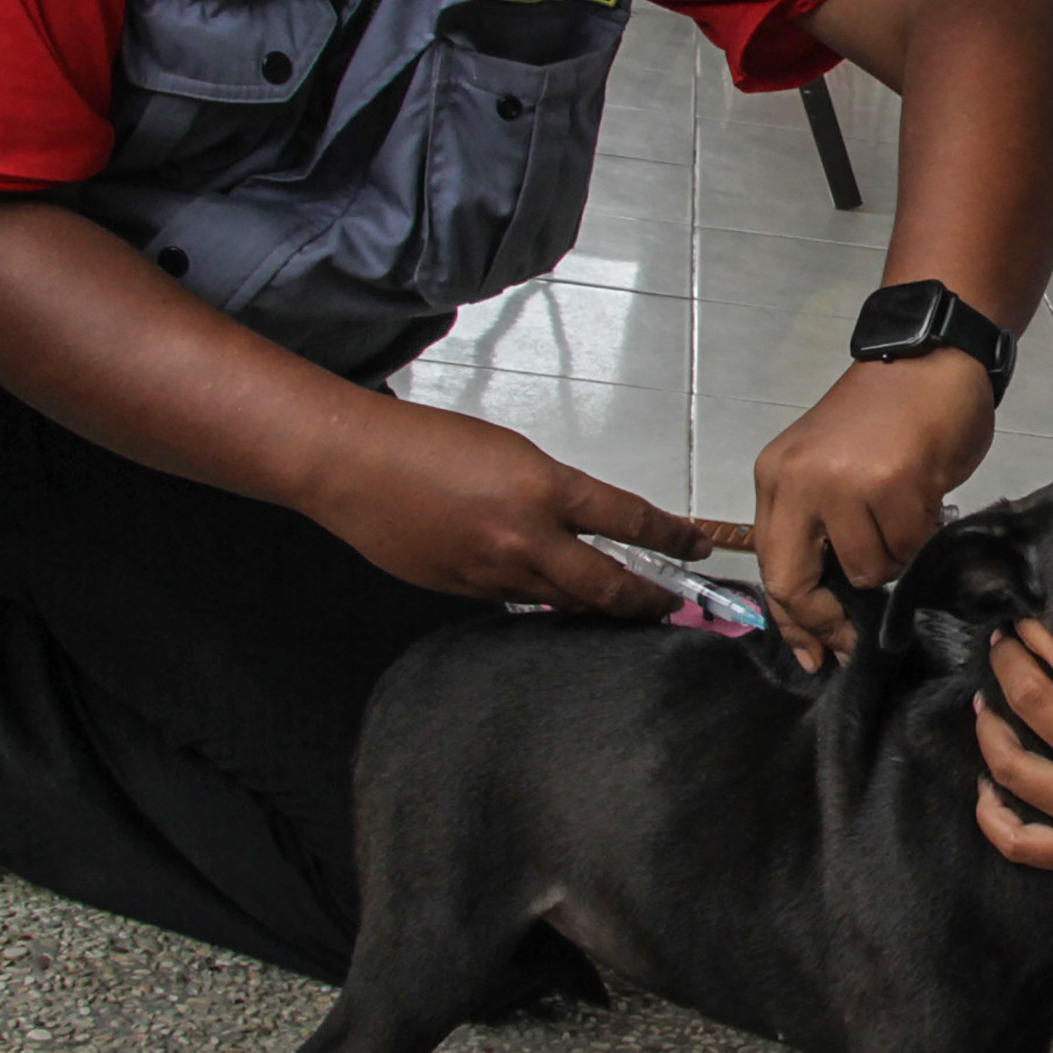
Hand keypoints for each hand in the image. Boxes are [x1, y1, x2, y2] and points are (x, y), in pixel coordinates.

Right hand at [304, 399, 706, 611]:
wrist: (354, 466)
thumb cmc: (430, 443)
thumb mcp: (509, 454)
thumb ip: (551, 495)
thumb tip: (580, 529)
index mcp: (544, 490)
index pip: (630, 520)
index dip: (672, 538)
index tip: (698, 547)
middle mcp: (526, 539)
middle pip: (608, 587)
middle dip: (648, 602)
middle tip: (672, 606)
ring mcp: (494, 573)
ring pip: (564, 604)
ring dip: (598, 608)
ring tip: (623, 610)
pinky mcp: (464, 593)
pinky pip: (518, 604)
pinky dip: (545, 602)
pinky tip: (554, 599)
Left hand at [752, 348, 996, 665]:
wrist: (931, 358)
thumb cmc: (883, 419)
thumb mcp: (827, 469)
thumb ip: (816, 530)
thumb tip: (822, 617)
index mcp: (776, 478)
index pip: (771, 569)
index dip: (794, 621)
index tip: (817, 654)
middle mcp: (799, 480)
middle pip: (796, 582)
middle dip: (830, 617)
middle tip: (858, 631)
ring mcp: (845, 481)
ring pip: (870, 569)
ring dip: (895, 556)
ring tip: (905, 514)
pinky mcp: (895, 482)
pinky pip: (911, 545)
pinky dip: (925, 532)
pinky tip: (926, 497)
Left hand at [972, 623, 1052, 939]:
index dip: (1042, 635)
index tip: (1029, 618)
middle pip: (1033, 701)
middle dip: (1007, 662)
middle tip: (999, 644)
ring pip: (1011, 767)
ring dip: (989, 730)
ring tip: (983, 706)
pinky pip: (1017, 840)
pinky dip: (991, 814)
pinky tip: (985, 788)